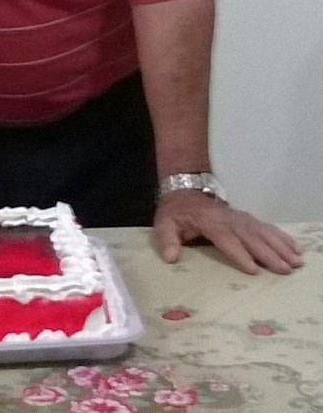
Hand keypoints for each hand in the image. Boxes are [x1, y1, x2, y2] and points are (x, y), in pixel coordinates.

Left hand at [154, 190, 302, 274]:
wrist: (184, 190)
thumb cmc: (176, 212)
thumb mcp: (164, 223)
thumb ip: (167, 239)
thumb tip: (171, 257)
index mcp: (208, 222)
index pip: (225, 238)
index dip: (239, 253)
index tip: (253, 269)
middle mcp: (228, 219)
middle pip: (250, 236)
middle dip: (268, 253)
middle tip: (285, 269)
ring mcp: (239, 217)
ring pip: (262, 231)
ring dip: (280, 246)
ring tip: (296, 261)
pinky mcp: (246, 218)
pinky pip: (266, 227)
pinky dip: (281, 236)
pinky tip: (294, 247)